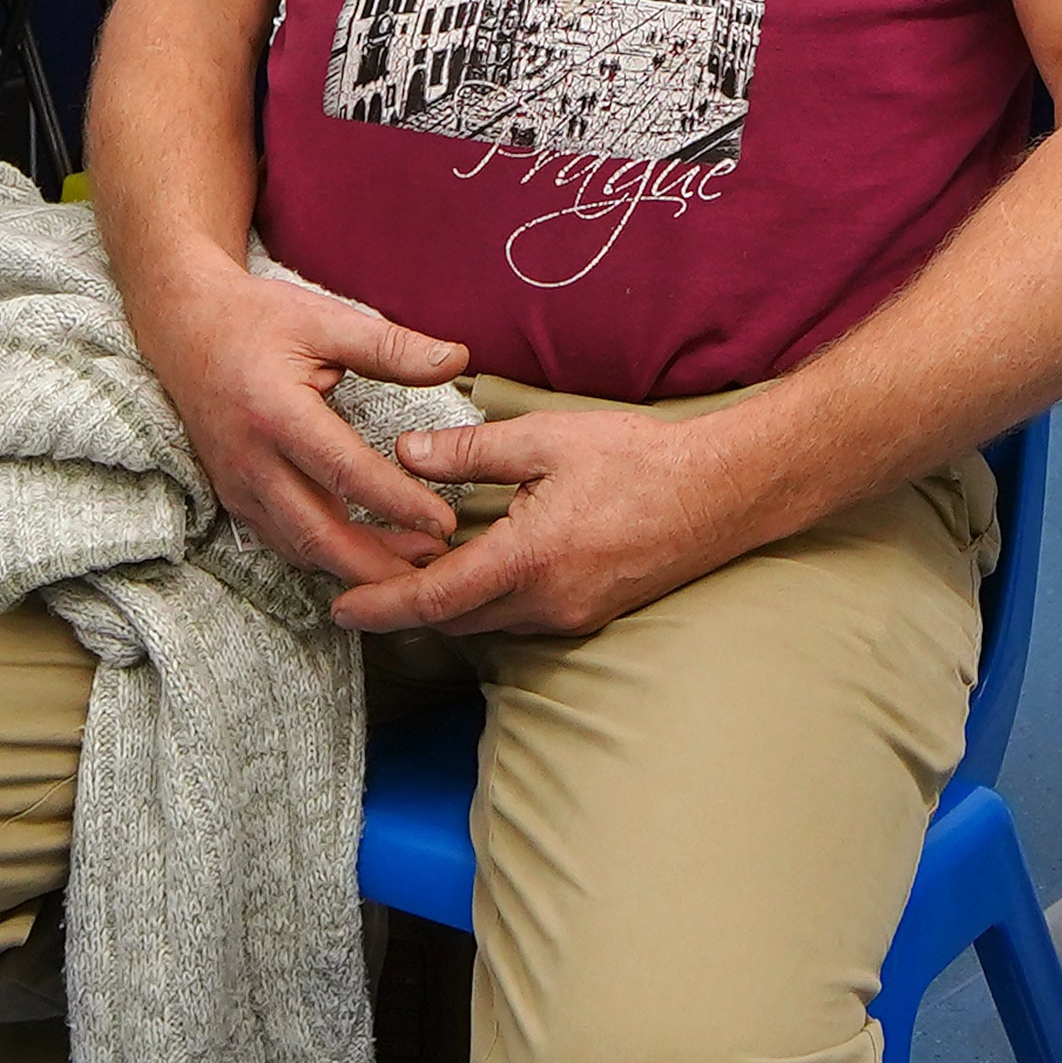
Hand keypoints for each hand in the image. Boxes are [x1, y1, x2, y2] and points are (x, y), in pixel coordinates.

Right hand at [129, 261, 476, 588]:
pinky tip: (365, 555)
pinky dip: (324, 557)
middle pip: (318, 533)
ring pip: (299, 548)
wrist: (182, 326)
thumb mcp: (324, 319)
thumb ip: (390, 346)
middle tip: (436, 567)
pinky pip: (281, 541)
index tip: (444, 522)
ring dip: (355, 567)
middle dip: (378, 564)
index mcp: (275, 412)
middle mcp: (250, 459)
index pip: (345, 473)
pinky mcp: (233, 495)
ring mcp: (236, 484)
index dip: (398, 503)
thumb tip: (458, 359)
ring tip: (412, 568)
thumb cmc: (256, 319)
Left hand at [328, 407, 770, 637]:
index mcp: (530, 559)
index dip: (381, 605)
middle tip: (359, 579)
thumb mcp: (547, 439)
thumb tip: (408, 453)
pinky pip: (516, 617)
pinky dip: (482, 598)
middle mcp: (546, 602)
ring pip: (483, 622)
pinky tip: (471, 564)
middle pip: (451, 620)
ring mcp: (569, 615)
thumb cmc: (640, 460)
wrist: (721, 493)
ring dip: (443, 603)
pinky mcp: (587, 614)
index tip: (340, 606)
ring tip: (407, 567)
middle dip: (402, 607)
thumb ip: (471, 450)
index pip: (434, 597)